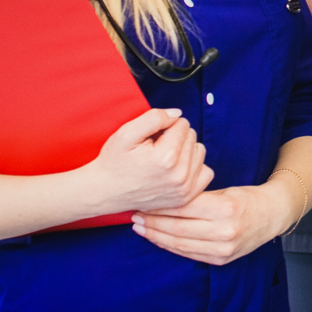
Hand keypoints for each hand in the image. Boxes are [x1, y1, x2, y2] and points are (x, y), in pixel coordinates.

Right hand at [80, 109, 212, 214]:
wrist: (105, 191)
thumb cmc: (114, 161)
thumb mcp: (127, 132)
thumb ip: (154, 117)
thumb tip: (178, 114)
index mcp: (166, 158)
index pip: (182, 124)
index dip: (165, 125)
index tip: (151, 137)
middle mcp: (180, 175)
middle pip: (192, 137)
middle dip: (175, 137)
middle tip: (154, 148)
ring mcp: (185, 189)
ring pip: (200, 152)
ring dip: (185, 150)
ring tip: (164, 157)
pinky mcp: (187, 197)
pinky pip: (206, 172)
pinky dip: (194, 167)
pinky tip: (177, 168)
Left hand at [132, 182, 299, 265]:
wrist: (272, 215)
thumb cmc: (246, 198)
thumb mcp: (223, 190)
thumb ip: (196, 197)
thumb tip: (162, 198)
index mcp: (225, 208)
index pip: (182, 207)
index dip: (159, 205)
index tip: (143, 201)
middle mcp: (225, 230)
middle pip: (177, 227)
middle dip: (152, 221)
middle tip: (135, 215)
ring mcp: (224, 248)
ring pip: (179, 243)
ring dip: (156, 235)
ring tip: (141, 227)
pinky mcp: (221, 259)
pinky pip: (188, 253)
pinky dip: (170, 246)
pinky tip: (158, 238)